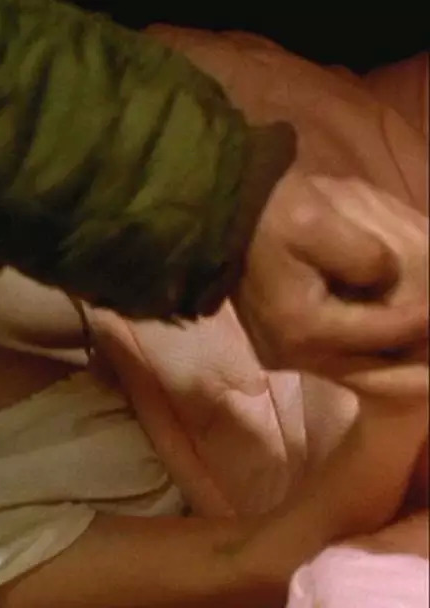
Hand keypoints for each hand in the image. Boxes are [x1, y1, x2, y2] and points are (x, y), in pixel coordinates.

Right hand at [234, 171, 427, 397]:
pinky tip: (398, 347)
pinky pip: (339, 362)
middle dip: (416, 372)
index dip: (424, 322)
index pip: (382, 333)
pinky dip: (372, 358)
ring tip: (426, 351)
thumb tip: (390, 281)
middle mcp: (292, 352)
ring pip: (357, 373)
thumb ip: (366, 258)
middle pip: (372, 376)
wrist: (223, 215)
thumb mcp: (319, 222)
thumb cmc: (270, 215)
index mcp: (302, 326)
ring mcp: (284, 353)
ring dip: (396, 368)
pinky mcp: (281, 345)